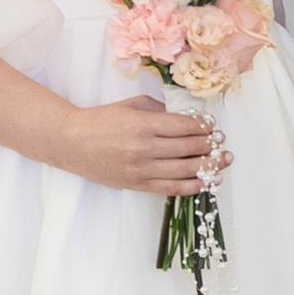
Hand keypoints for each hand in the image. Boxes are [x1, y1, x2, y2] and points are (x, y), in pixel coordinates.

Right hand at [64, 95, 224, 194]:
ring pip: (185, 170)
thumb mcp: (131, 106)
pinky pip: (171, 189)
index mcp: (143, 125)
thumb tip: (187, 116)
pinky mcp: (137, 184)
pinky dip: (192, 186)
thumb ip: (160, 109)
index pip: (185, 127)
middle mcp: (144, 148)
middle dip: (210, 145)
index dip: (204, 126)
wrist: (71, 142)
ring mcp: (141, 169)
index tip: (212, 125)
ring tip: (222, 160)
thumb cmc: (100, 121)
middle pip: (189, 148)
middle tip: (221, 142)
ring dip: (209, 166)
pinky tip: (206, 181)